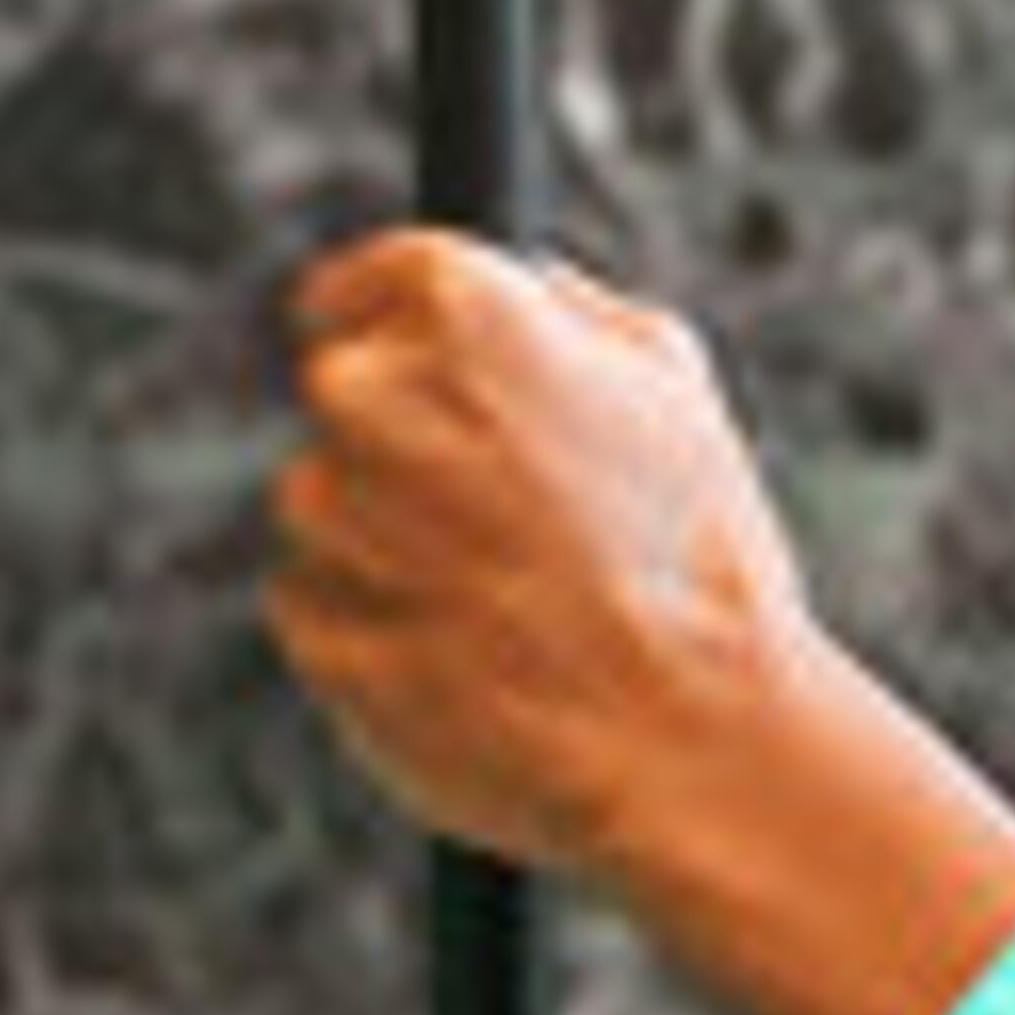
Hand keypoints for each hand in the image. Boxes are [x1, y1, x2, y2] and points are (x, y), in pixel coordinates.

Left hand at [267, 232, 819, 883]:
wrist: (692, 739)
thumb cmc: (702, 564)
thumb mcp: (679, 396)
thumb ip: (582, 318)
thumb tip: (531, 289)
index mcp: (473, 316)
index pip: (375, 274)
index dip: (384, 307)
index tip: (389, 338)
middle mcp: (383, 399)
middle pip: (339, 386)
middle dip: (397, 430)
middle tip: (485, 497)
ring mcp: (341, 519)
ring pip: (317, 499)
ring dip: (380, 532)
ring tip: (498, 592)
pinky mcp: (318, 625)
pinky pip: (311, 601)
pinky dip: (366, 621)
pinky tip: (462, 651)